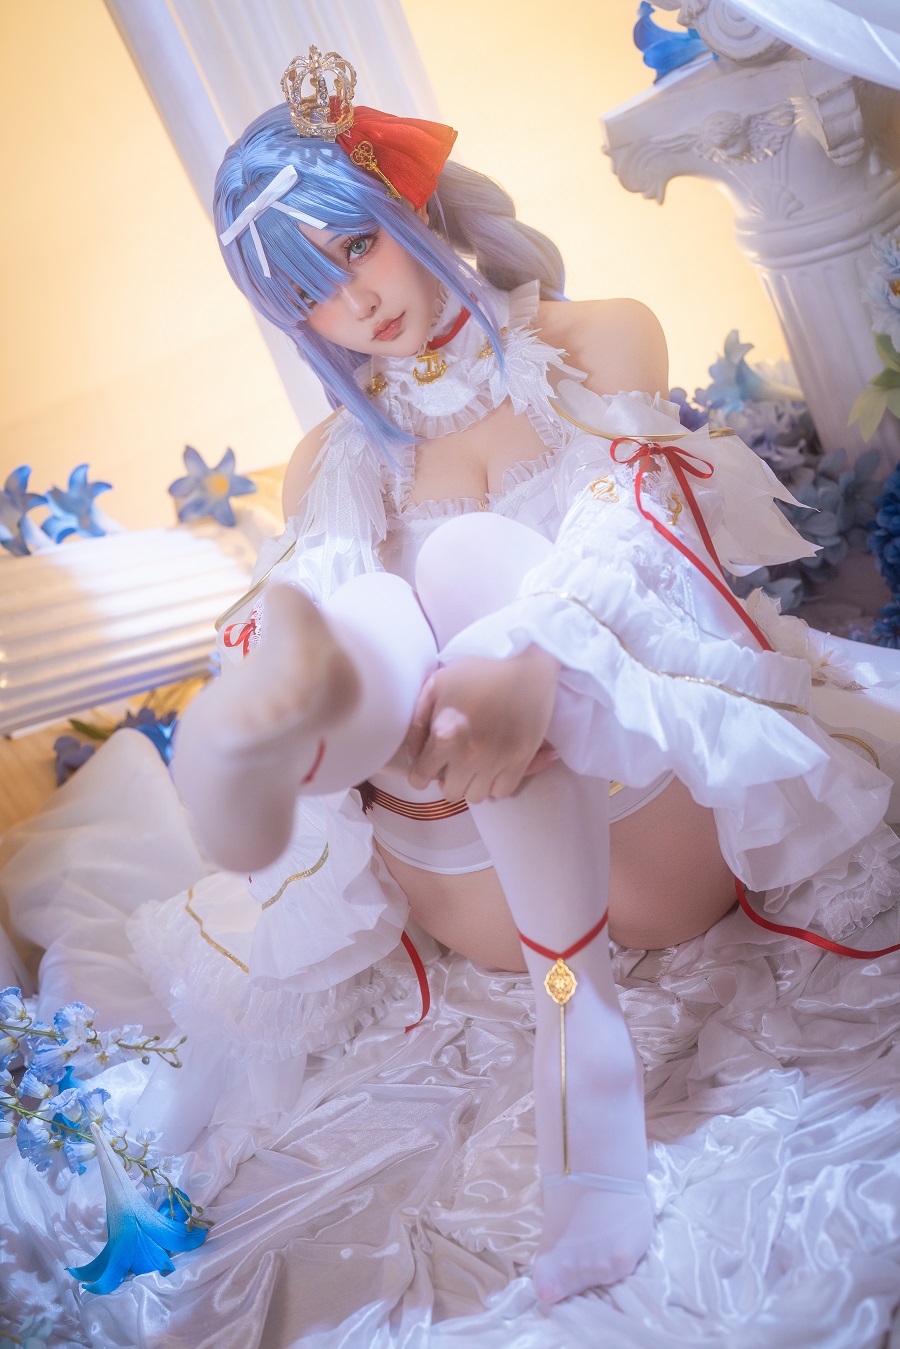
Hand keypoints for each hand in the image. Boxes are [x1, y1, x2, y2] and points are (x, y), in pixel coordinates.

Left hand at [405, 646, 560, 801]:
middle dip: (448, 779)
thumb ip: (417, 721)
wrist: (526, 662)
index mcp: (444, 734)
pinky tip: (494, 767)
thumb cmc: (479, 669)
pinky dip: (496, 785)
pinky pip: (502, 792)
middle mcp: (468, 754)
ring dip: (472, 783)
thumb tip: (413, 754)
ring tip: (476, 764)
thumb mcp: (437, 684)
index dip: (421, 773)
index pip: (420, 778)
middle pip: (450, 792)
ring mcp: (497, 760)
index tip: (429, 766)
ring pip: (476, 796)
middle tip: (454, 762)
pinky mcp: (520, 760)